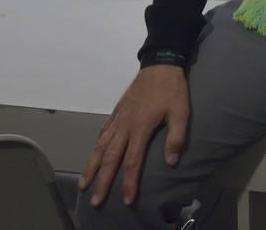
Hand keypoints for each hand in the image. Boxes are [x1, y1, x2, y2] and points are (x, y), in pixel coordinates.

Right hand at [79, 64, 189, 207]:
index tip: (127, 200)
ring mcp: (118, 117)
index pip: (132, 162)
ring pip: (101, 146)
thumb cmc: (172, 89)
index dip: (129, 183)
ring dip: (92, 166)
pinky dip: (97, 144)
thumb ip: (176, 137)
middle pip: (110, 158)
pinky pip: (103, 131)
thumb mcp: (181, 112)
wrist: (160, 64)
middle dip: (103, 181)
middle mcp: (125, 125)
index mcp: (140, 128)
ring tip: (84, 183)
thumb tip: (170, 162)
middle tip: (95, 201)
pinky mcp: (117, 110)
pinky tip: (94, 153)